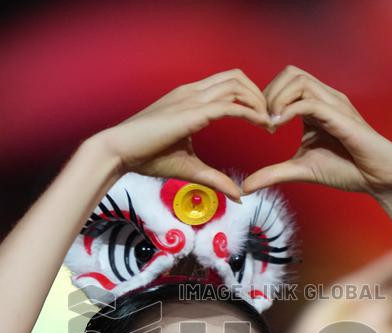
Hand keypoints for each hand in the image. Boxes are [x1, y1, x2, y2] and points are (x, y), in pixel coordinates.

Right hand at [94, 69, 270, 200]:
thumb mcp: (189, 168)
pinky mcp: (192, 112)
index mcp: (189, 98)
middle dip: (260, 94)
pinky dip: (250, 112)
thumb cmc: (146, 157)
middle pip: (237, 77)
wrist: (119, 151)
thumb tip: (238, 196)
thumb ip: (216, 179)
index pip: (227, 84)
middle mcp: (192, 92)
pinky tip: (262, 124)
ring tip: (270, 122)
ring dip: (259, 100)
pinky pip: (229, 105)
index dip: (249, 97)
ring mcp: (191, 98)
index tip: (263, 119)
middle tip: (272, 119)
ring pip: (236, 85)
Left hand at [240, 65, 391, 197]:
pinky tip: (279, 127)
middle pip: (290, 72)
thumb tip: (245, 187)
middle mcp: (325, 99)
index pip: (285, 83)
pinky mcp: (340, 116)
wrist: (379, 179)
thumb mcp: (301, 170)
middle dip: (268, 94)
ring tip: (270, 124)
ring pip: (298, 80)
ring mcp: (334, 104)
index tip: (260, 125)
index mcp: (315, 106)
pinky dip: (288, 111)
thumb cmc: (347, 170)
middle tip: (262, 121)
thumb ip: (273, 173)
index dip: (266, 99)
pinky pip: (309, 101)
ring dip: (277, 99)